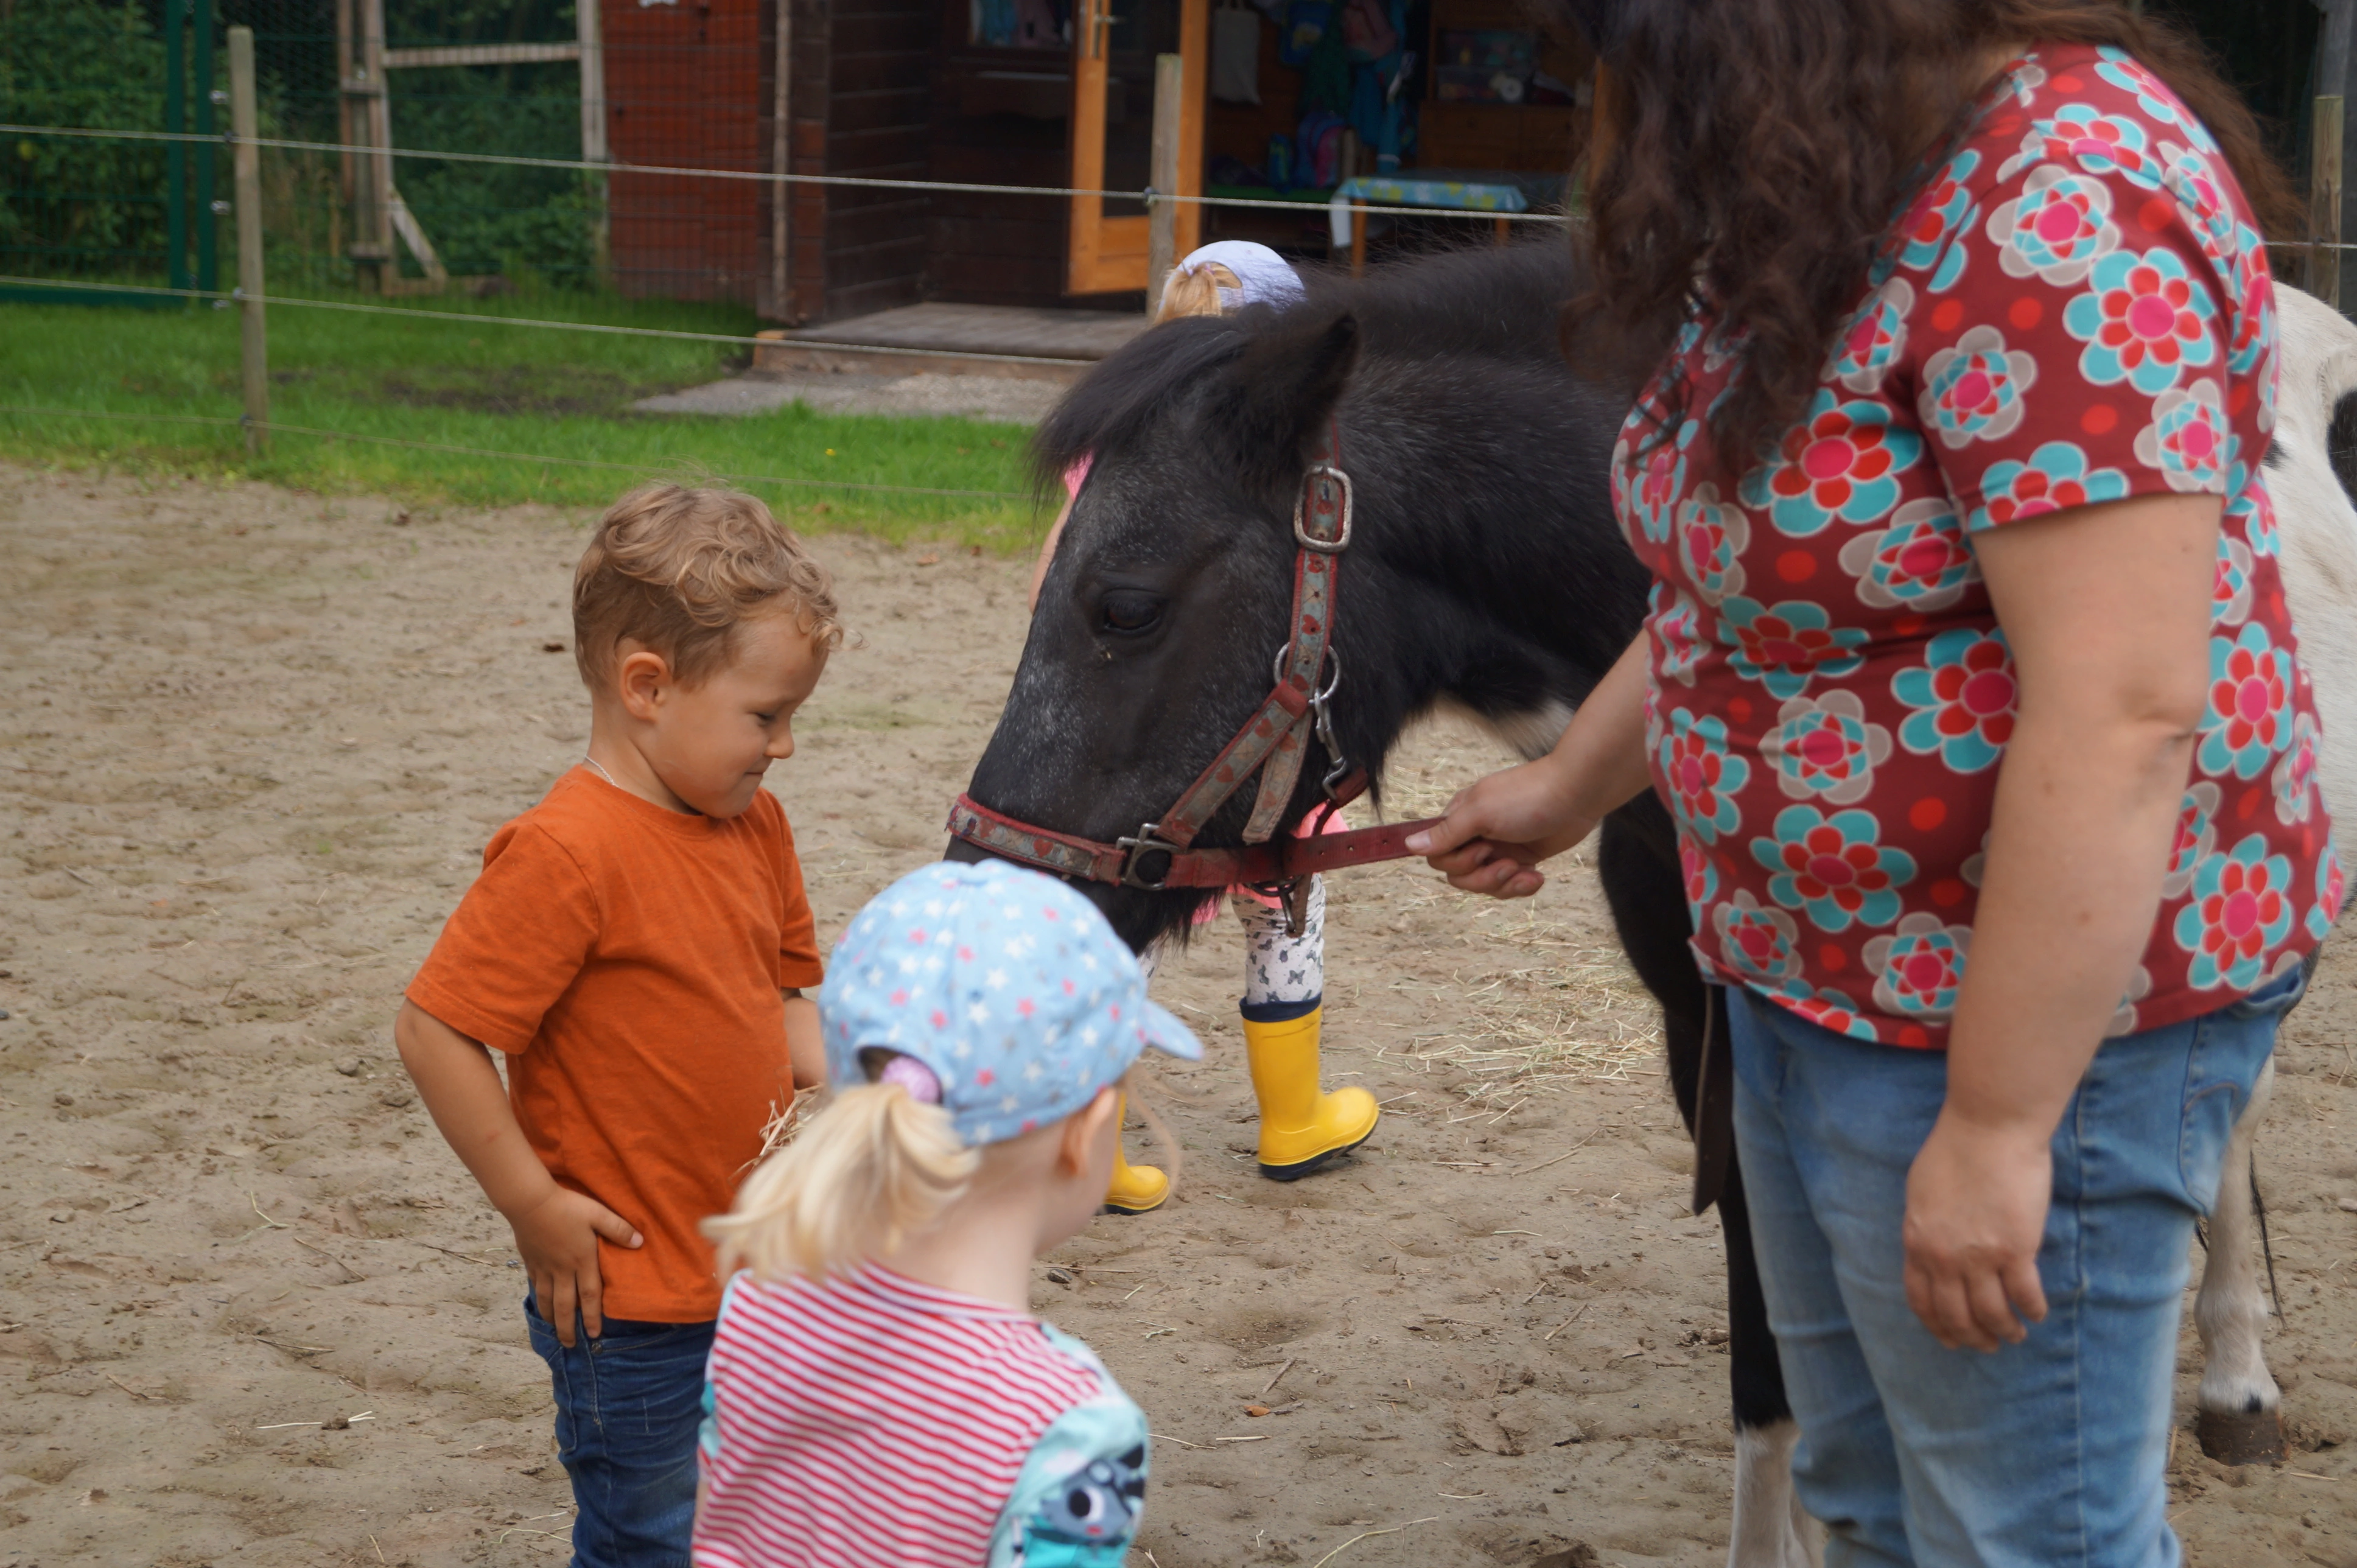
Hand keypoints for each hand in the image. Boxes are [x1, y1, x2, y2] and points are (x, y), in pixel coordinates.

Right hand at [509, 1185, 641, 1346]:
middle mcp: (562, 1270)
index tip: (594, 1334)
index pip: (590, 1295)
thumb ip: (618, 1229)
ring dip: (551, 1318)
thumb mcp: (598, 1214)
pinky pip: (536, 1285)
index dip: (592, 1316)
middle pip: (565, 1306)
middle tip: (570, 1345)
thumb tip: (640, 1242)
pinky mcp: (531, 1261)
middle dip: (568, 1328)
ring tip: (554, 1330)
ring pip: (547, 1300)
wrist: (531, 1202)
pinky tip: (541, 1303)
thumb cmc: (568, 1207)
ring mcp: (545, 1267)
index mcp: (582, 1261)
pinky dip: (539, 1298)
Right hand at [1402, 757, 1599, 897]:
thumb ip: (1446, 832)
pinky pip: (1509, 885)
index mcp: (1460, 818)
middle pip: (1459, 876)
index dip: (1457, 862)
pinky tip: (1538, 876)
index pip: (1437, 855)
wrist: (1578, 795)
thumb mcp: (1481, 813)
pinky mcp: (1522, 859)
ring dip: (1505, 884)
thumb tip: (1409, 844)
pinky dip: (1522, 886)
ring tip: (1526, 871)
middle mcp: (1476, 834)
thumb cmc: (1528, 796)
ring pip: (1484, 885)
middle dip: (1483, 877)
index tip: (1481, 850)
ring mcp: (1499, 848)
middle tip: (1508, 861)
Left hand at [1902, 1113, 2051, 1351]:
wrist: (1988, 1128)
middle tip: (1987, 1346)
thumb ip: (1925, 1228)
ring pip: (1991, 1313)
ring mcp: (1979, 1256)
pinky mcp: (2016, 1249)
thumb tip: (1931, 1251)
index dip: (1937, 1326)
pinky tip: (2036, 1314)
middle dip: (1972, 1338)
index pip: (1921, 1300)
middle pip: (1956, 1315)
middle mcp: (1944, 1257)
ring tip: (2014, 1335)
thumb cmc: (1954, 1151)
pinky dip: (2031, 1310)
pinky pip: (2024, 1295)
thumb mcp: (1921, 1193)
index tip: (1950, 1340)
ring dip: (2004, 1331)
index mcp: (1917, 1242)